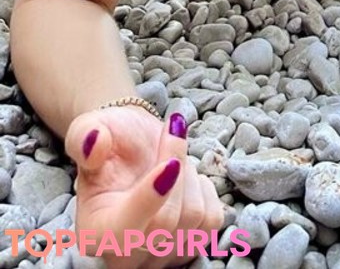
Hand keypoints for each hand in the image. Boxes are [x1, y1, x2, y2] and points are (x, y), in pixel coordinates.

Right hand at [65, 106, 222, 266]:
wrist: (134, 147)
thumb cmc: (110, 139)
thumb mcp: (89, 127)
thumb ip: (84, 137)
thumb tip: (93, 143)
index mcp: (93, 233)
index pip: (123, 232)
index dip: (150, 199)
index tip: (169, 165)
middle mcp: (122, 255)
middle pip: (166, 222)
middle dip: (176, 168)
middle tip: (171, 132)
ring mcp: (158, 256)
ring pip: (194, 217)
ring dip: (190, 176)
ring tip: (171, 160)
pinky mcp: (188, 246)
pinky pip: (212, 219)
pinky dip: (205, 191)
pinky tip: (184, 181)